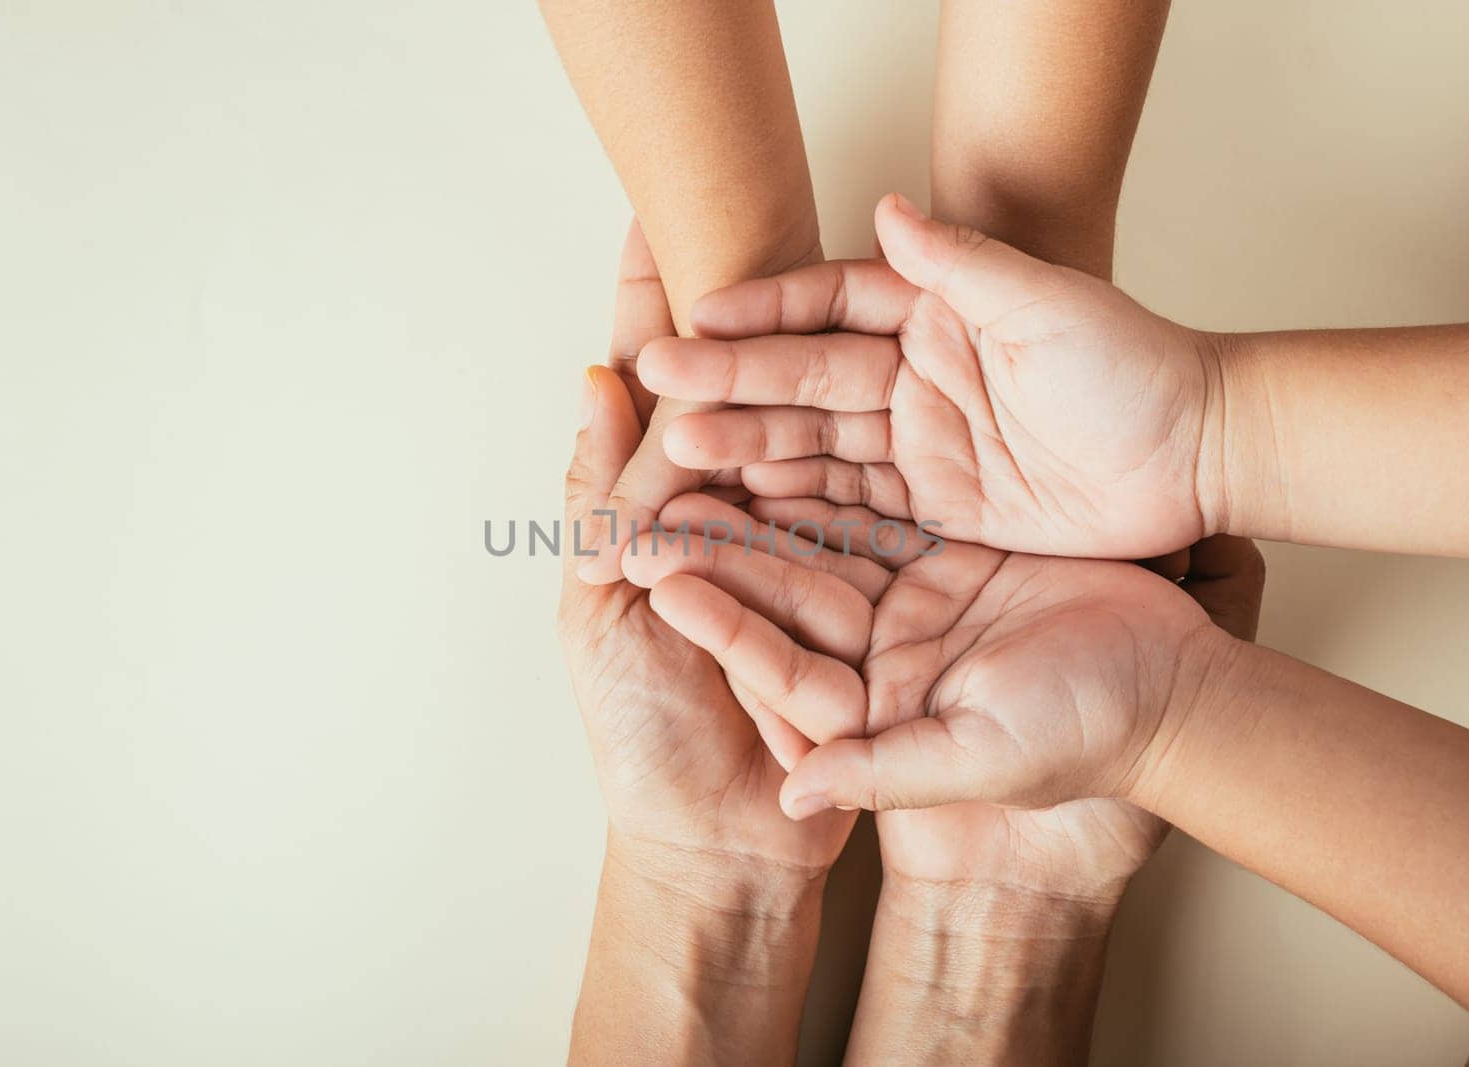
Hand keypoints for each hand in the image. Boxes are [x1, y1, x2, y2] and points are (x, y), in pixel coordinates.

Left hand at [559, 223, 853, 879]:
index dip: (650, 314)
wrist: (724, 849)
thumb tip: (597, 384)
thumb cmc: (644, 740)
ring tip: (810, 265)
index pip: (651, 400)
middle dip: (735, 312)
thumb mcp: (602, 613)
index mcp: (651, 520)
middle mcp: (727, 524)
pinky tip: (872, 374)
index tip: (651, 223)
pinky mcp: (863, 591)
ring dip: (799, 361)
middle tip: (746, 210)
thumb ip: (604, 500)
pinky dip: (859, 446)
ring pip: (801, 442)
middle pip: (735, 402)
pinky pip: (860, 511)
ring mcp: (800, 552)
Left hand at [620, 500, 1243, 822]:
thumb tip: (794, 800)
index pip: (780, 663)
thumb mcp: (978, 764)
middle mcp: (881, 660)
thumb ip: (883, 774)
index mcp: (872, 714)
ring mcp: (914, 607)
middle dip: (723, 548)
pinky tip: (786, 435)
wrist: (1177, 699)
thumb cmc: (1086, 740)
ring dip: (766, 504)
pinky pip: (881, 510)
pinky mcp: (950, 560)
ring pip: (826, 545)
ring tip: (701, 452)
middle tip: (654, 498)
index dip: (721, 619)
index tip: (656, 576)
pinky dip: (837, 476)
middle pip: (790, 596)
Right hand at [637, 192, 1230, 559]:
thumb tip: (887, 204)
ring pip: (815, 445)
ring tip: (680, 450)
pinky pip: (851, 506)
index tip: (701, 315)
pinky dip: (795, 507)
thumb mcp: (1048, 305)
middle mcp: (914, 376)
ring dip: (748, 447)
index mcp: (934, 316)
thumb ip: (961, 264)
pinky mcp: (935, 508)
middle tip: (661, 385)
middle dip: (732, 382)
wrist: (1194, 460)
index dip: (766, 310)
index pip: (830, 304)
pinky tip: (738, 506)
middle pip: (806, 379)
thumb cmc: (1135, 369)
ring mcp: (920, 445)